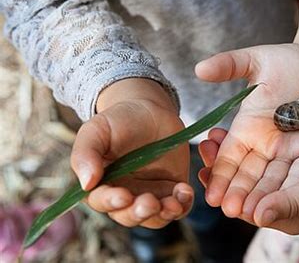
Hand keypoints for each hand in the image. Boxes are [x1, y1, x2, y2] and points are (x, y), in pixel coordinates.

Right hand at [70, 78, 192, 227]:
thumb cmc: (119, 120)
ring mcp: (150, 194)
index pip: (102, 201)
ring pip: (154, 217)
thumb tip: (86, 184)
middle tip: (150, 203)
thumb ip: (85, 153)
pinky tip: (185, 190)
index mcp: (101, 184)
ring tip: (173, 203)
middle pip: (128, 216)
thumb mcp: (97, 130)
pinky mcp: (172, 190)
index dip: (111, 202)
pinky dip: (183, 204)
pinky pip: (179, 206)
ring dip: (163, 214)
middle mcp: (124, 195)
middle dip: (139, 213)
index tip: (124, 196)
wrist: (150, 111)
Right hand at [195, 43, 298, 219]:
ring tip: (250, 215)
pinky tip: (282, 205)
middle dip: (238, 191)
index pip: (231, 155)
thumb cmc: (292, 58)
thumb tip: (198, 69)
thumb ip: (228, 65)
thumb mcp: (256, 59)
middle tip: (227, 211)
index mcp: (249, 125)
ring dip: (262, 196)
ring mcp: (291, 148)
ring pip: (274, 178)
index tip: (210, 194)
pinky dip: (292, 188)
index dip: (221, 174)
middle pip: (250, 172)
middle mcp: (267, 141)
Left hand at [199, 129, 298, 233]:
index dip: (224, 189)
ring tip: (214, 135)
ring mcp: (285, 179)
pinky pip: (266, 153)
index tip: (205, 173)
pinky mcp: (292, 162)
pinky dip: (252, 143)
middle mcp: (279, 197)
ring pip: (252, 166)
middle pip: (243, 183)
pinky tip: (237, 129)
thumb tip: (254, 214)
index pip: (243, 204)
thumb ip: (289, 203)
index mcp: (281, 212)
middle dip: (223, 168)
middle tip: (204, 147)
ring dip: (233, 153)